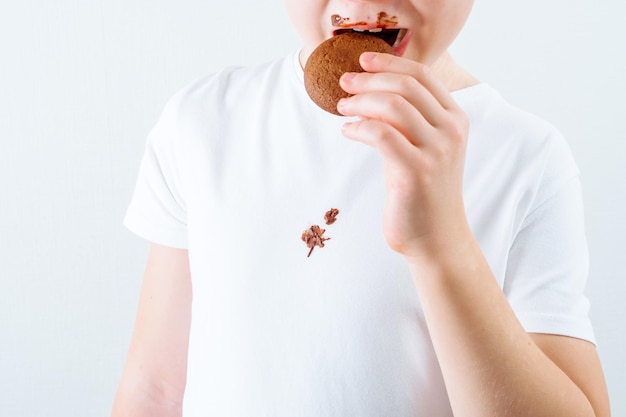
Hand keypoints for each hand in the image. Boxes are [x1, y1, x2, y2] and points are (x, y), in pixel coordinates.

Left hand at [338, 52, 470, 258]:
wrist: (436, 238)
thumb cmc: (424, 192)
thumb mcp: (425, 148)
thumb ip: (410, 120)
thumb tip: (374, 90)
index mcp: (456, 120)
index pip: (423, 76)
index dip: (390, 64)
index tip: (363, 61)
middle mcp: (451, 131)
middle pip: (406, 86)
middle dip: (370, 79)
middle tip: (345, 82)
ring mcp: (436, 152)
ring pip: (392, 107)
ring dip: (360, 102)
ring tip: (342, 107)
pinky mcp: (415, 172)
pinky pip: (380, 135)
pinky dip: (358, 127)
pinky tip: (347, 131)